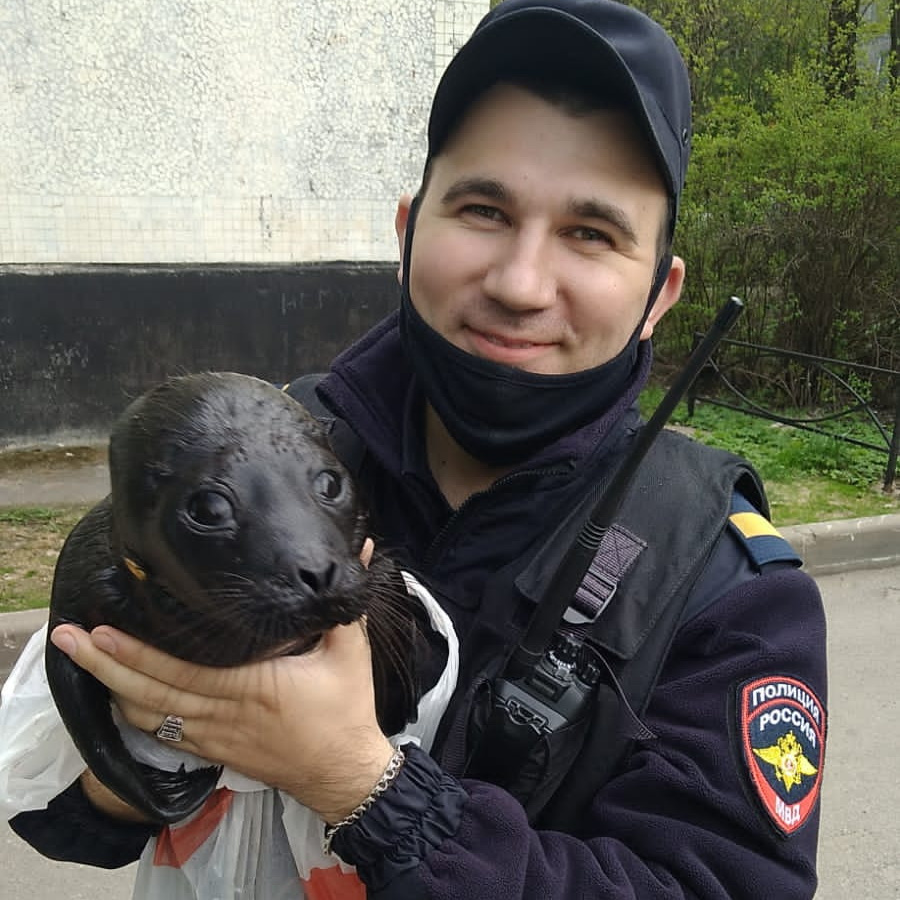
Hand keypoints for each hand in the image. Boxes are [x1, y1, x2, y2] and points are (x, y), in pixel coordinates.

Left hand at [50, 618, 393, 823]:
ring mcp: (214, 737)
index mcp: (254, 687)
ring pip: (149, 716)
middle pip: (150, 693)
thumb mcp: (350, 652)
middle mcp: (224, 714)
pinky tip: (118, 697)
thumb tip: (357, 549)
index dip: (137, 654)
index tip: (102, 630)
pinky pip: (163, 734)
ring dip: (112, 689)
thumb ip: (342, 604)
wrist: (343, 772)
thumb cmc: (346, 708)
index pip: (182, 671)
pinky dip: (134, 714)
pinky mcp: (214, 750)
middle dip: (104, 666)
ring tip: (83, 660)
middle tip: (67, 639)